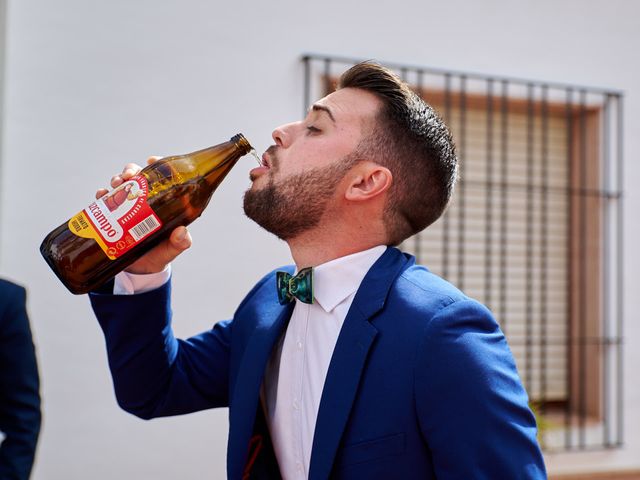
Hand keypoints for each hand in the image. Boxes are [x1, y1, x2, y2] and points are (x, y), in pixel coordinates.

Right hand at [95, 158, 191, 273]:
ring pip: (120, 185)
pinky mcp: (112, 215)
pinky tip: (101, 196)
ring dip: (116, 180)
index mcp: (163, 204)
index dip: (157, 166)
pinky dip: (102, 195)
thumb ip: (179, 243)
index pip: (161, 178)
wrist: (139, 271)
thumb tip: (181, 232)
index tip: (151, 160)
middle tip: (128, 176)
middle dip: (131, 170)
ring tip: (116, 184)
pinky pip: (105, 201)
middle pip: (137, 177)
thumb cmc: (159, 256)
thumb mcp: (171, 250)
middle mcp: (144, 201)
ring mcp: (127, 207)